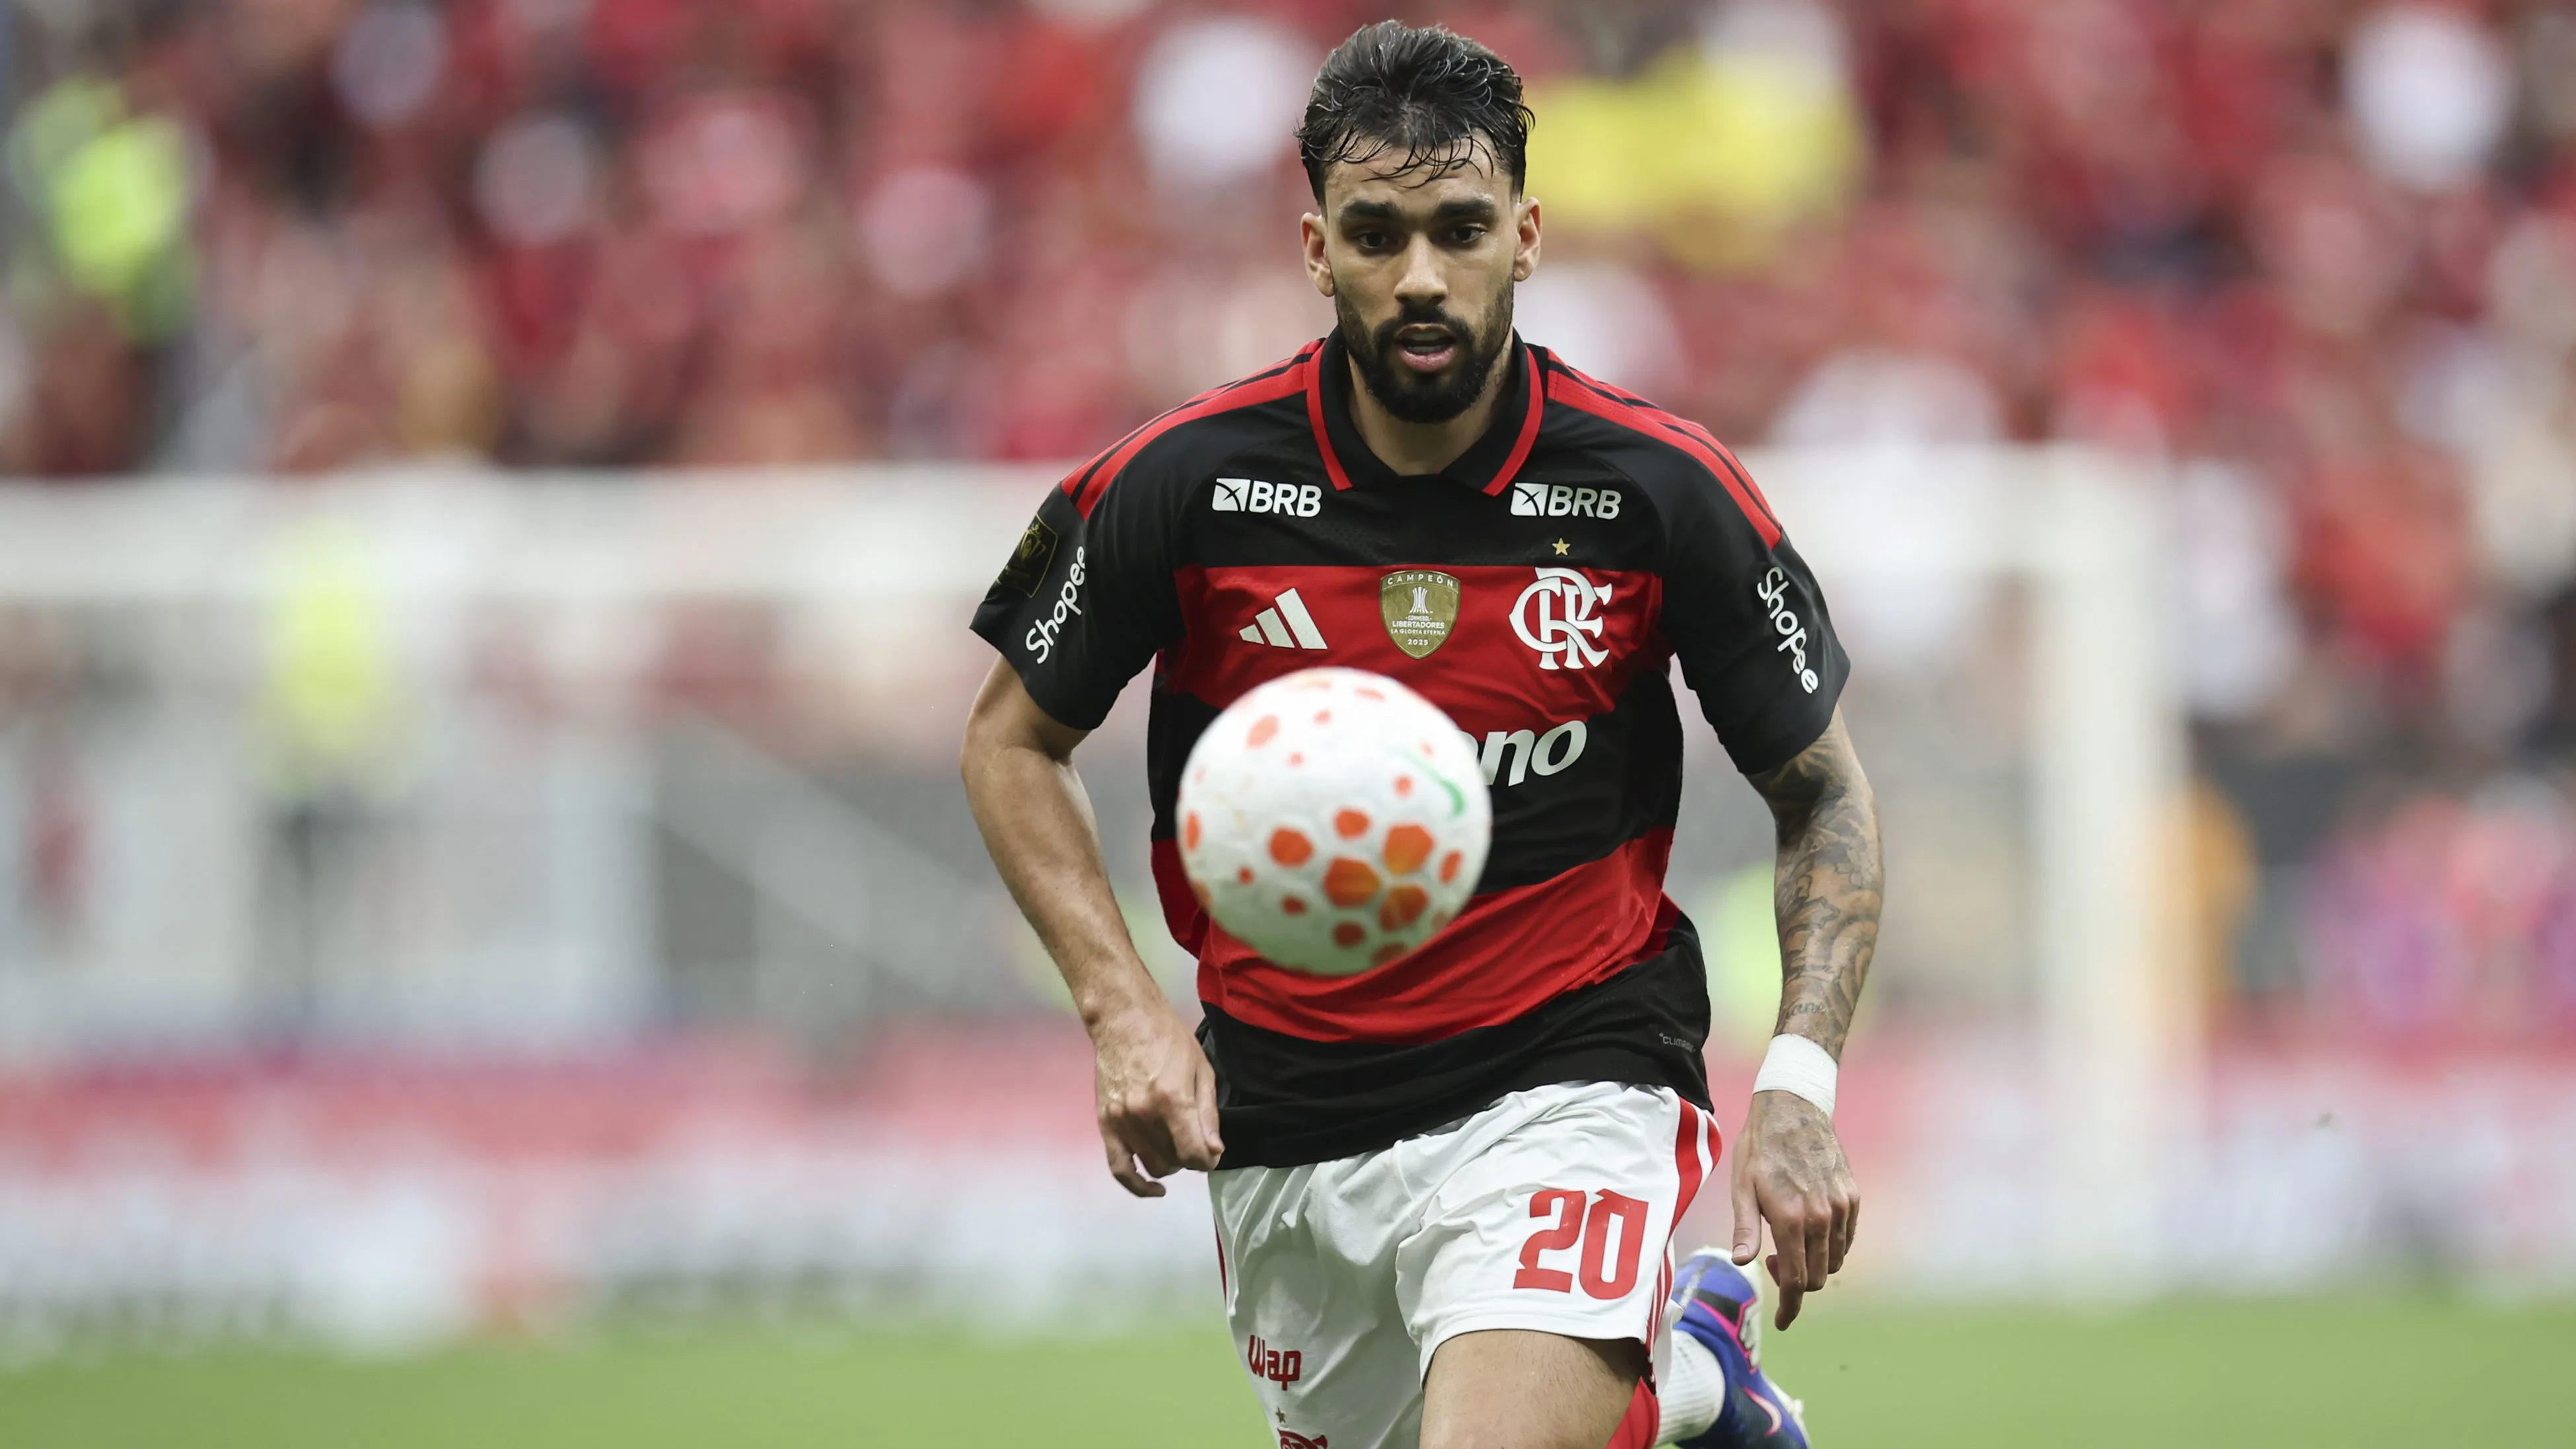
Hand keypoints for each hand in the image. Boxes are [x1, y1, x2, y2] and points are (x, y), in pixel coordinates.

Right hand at [1088, 1002, 1223, 1196]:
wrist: (1125, 1021)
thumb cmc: (1169, 1040)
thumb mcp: (1201, 1071)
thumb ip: (1208, 1115)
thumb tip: (1214, 1152)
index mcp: (1173, 1101)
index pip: (1194, 1154)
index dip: (1208, 1159)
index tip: (1212, 1152)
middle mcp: (1144, 1116)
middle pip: (1174, 1162)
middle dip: (1190, 1158)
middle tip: (1194, 1142)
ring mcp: (1122, 1122)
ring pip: (1152, 1165)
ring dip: (1170, 1164)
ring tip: (1176, 1147)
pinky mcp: (1105, 1124)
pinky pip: (1119, 1168)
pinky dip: (1136, 1185)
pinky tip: (1154, 1188)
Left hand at [1729, 1090, 1858, 1329]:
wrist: (1794, 1109)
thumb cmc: (1759, 1148)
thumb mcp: (1741, 1187)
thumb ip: (1745, 1227)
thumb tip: (1742, 1263)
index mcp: (1791, 1218)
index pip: (1795, 1280)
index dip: (1789, 1307)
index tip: (1783, 1322)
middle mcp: (1822, 1217)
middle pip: (1816, 1277)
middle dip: (1794, 1283)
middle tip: (1770, 1260)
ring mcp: (1842, 1207)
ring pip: (1834, 1261)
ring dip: (1813, 1265)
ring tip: (1787, 1241)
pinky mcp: (1853, 1197)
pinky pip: (1846, 1239)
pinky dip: (1830, 1247)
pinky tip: (1809, 1230)